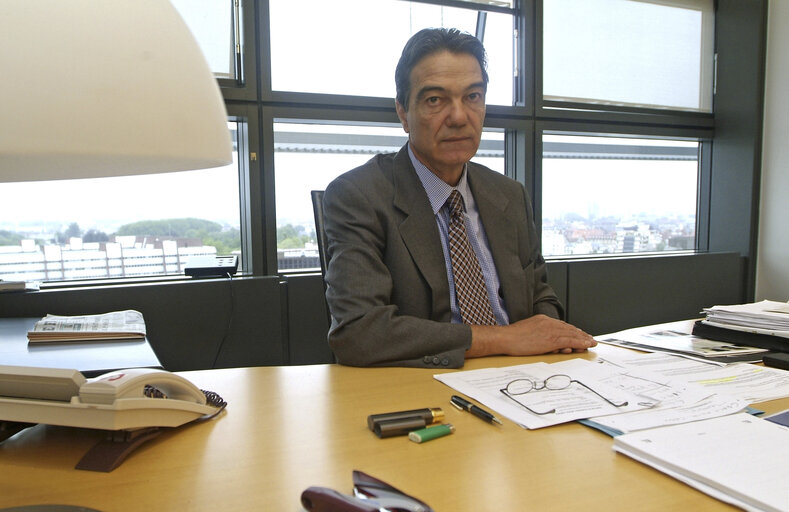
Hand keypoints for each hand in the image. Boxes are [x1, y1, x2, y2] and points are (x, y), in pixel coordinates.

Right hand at [467, 314, 595, 357]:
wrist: (505, 338)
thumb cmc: (512, 338)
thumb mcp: (527, 332)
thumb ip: (540, 335)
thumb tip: (548, 343)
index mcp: (542, 320)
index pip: (561, 325)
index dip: (572, 331)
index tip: (578, 335)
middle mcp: (548, 322)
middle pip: (569, 328)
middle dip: (580, 334)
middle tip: (590, 339)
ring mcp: (550, 330)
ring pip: (572, 334)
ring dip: (583, 339)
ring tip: (591, 343)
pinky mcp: (551, 338)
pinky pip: (570, 340)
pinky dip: (580, 342)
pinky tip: (586, 345)